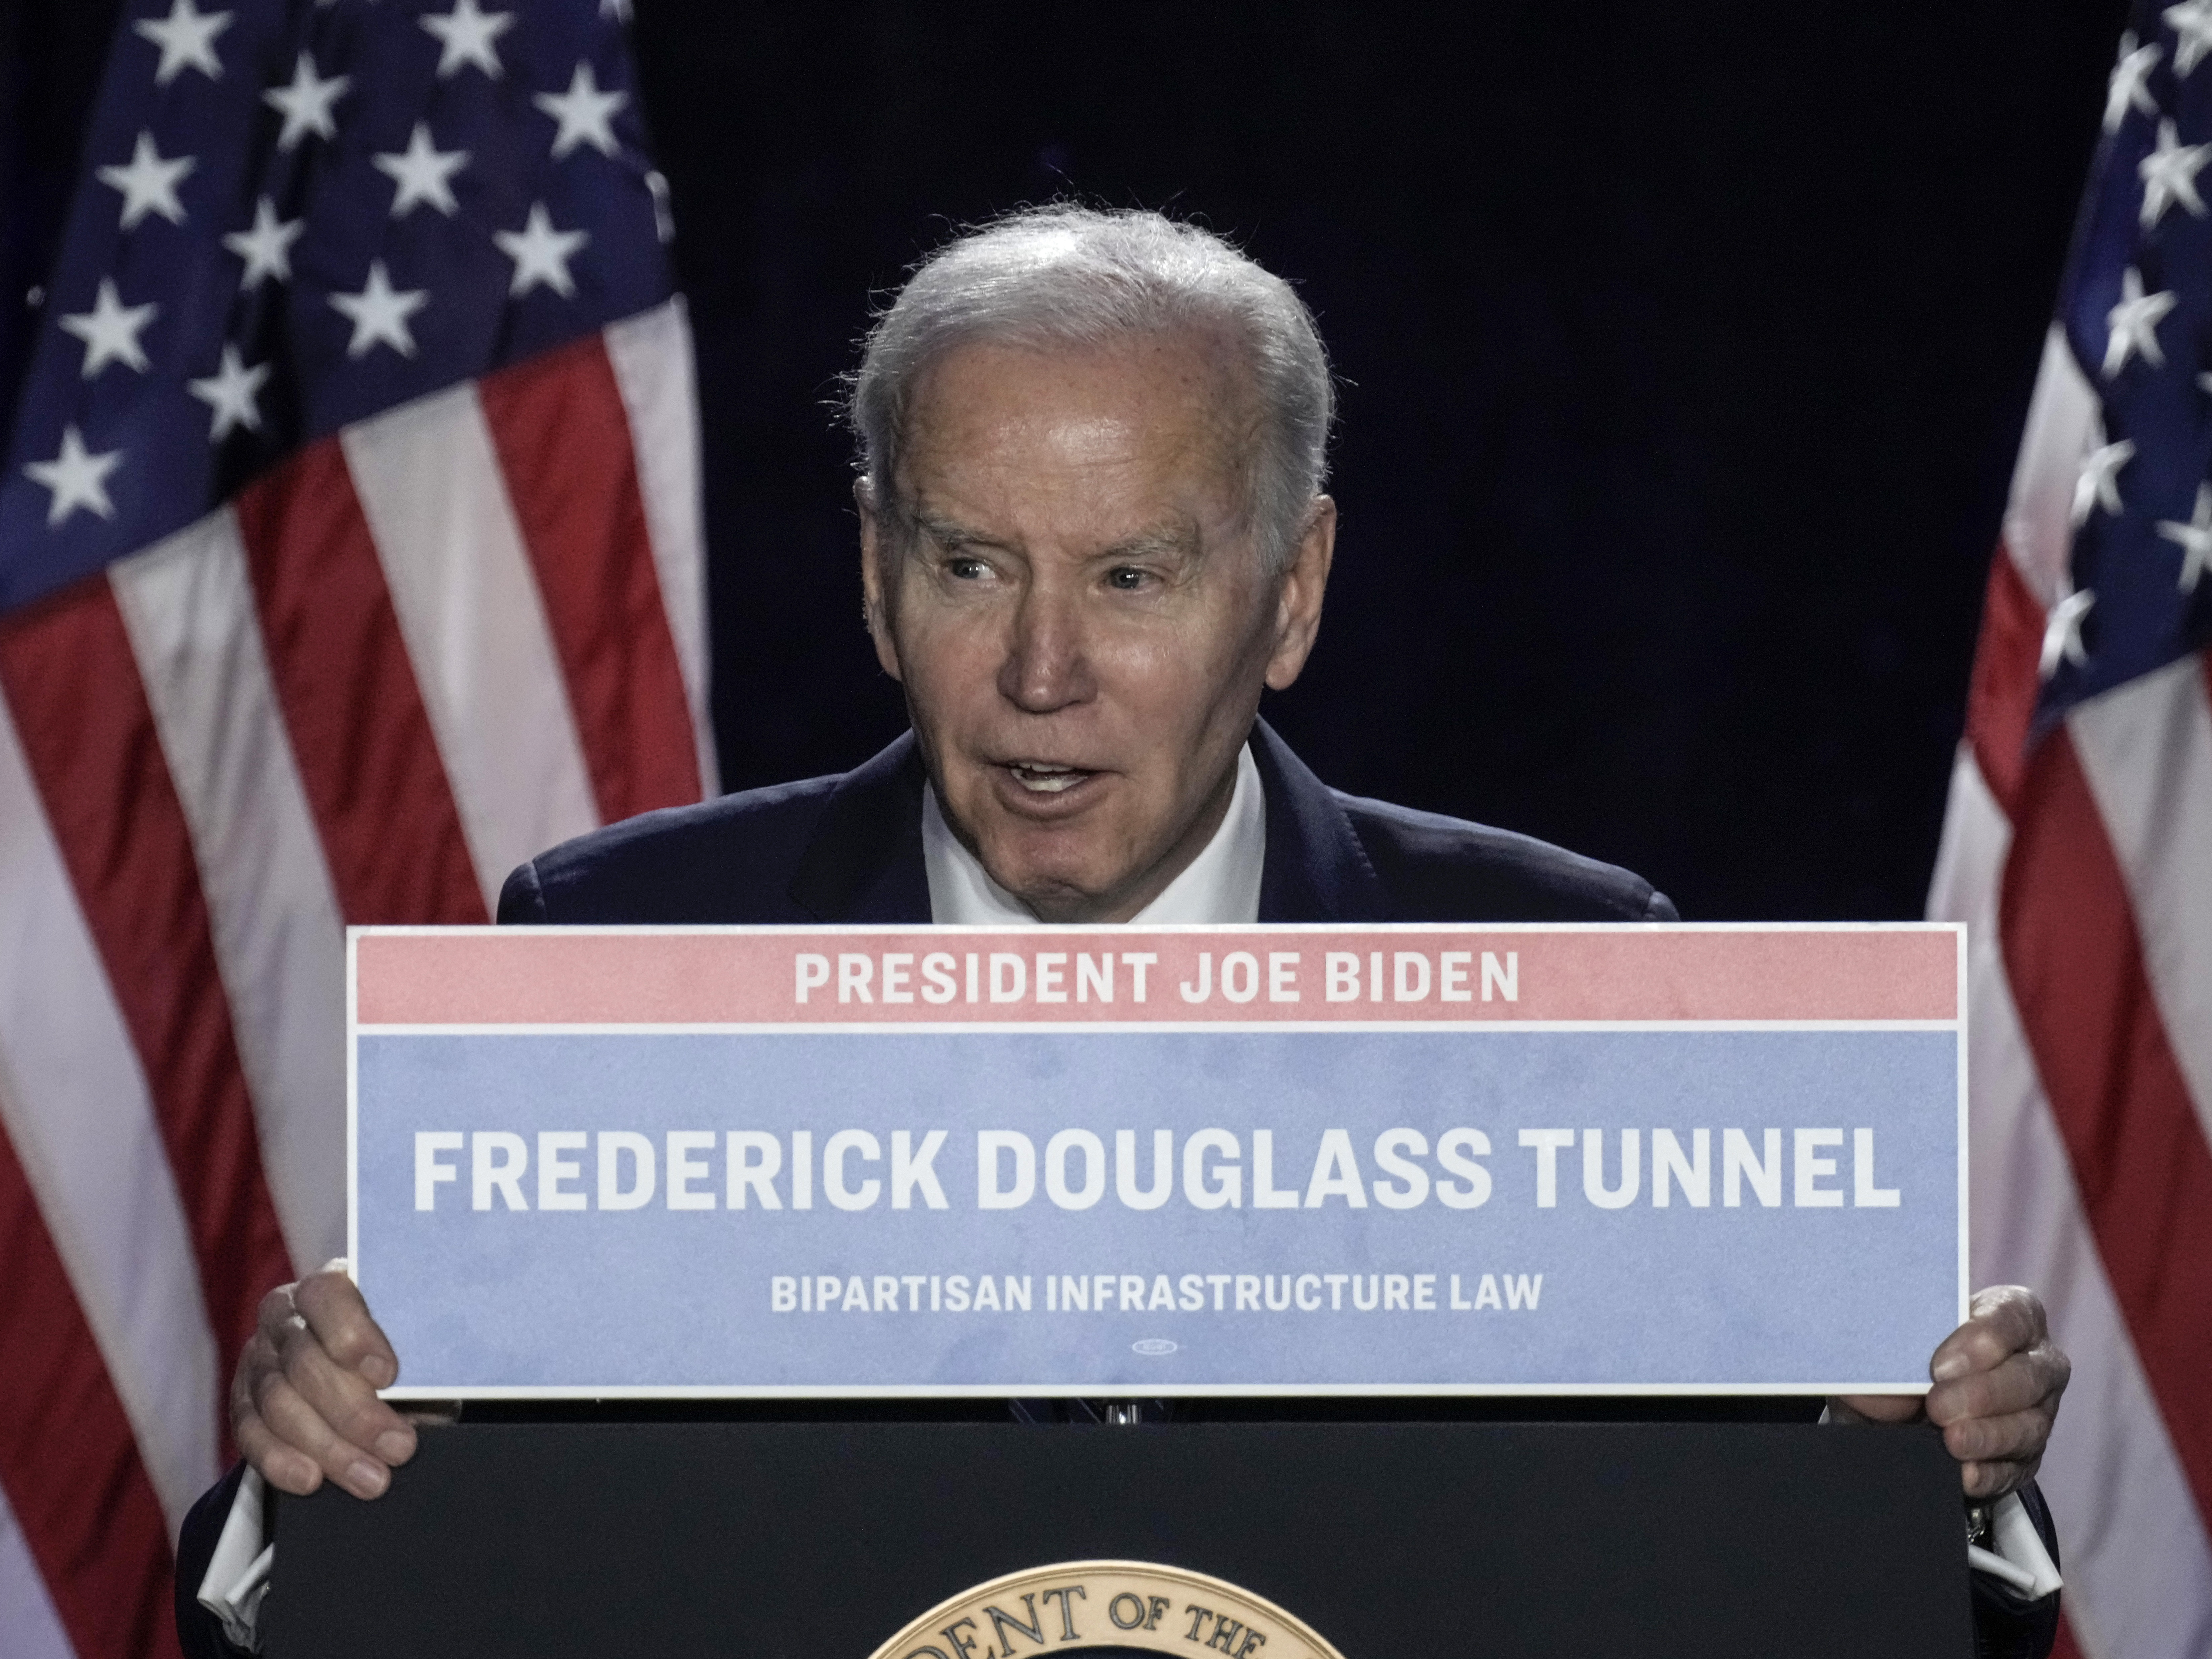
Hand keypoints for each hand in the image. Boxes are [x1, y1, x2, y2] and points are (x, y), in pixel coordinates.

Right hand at [232, 1260, 416, 1498]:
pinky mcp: (242, 1399)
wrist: (349, 1352)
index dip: (354, 1335)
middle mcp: (284, 1316)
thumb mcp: (408, 1335)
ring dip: (328, 1447)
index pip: (328, 1298)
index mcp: (326, 1284)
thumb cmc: (393, 1339)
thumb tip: (427, 1400)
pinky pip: (249, 1432)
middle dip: (355, 1413)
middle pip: (306, 1363)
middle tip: (399, 1448)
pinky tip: (311, 1480)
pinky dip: (279, 1459)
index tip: (389, 1374)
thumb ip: (413, 1358)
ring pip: (279, 1403)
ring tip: (372, 1479)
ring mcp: (258, 1358)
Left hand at [1829, 1284, 2069, 1499]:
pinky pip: (2018, 1469)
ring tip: (1951, 1442)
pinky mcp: (2028, 1457)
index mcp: (2009, 1315)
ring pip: (2030, 1426)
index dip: (1981, 1339)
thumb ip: (1887, 1358)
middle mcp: (2035, 1361)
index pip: (2012, 1315)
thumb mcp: (1893, 1346)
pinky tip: (1965, 1475)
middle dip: (1982, 1394)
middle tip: (1937, 1407)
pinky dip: (1990, 1474)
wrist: (1905, 1403)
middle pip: (2027, 1376)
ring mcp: (2039, 1412)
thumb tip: (1879, 1393)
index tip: (1939, 1365)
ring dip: (1988, 1437)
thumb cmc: (1907, 1355)